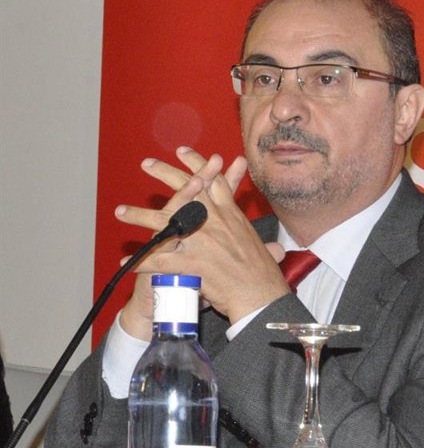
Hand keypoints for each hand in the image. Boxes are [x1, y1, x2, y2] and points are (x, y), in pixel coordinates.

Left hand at [116, 147, 289, 326]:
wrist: (261, 295)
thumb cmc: (264, 275)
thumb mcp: (263, 248)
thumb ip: (261, 243)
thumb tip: (277, 249)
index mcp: (231, 215)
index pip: (213, 180)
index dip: (197, 163)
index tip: (183, 151)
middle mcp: (215, 222)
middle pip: (185, 190)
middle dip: (164, 173)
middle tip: (146, 163)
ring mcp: (202, 241)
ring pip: (164, 223)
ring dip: (139, 217)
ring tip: (121, 212)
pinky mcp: (191, 263)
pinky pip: (159, 261)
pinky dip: (141, 262)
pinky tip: (127, 262)